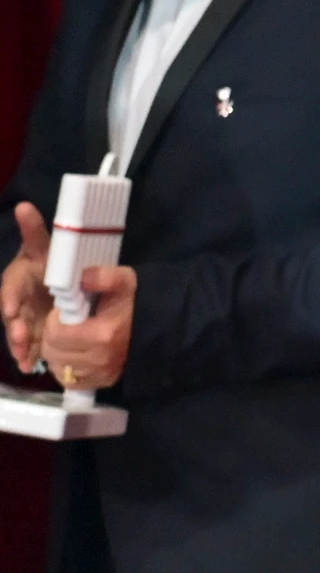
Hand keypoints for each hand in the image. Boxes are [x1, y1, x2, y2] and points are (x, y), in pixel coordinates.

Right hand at [3, 203, 52, 375]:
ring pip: (20, 333)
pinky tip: (29, 366)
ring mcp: (25, 317)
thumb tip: (24, 206)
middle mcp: (17, 301)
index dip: (9, 298)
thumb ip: (34, 230)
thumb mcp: (43, 246)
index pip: (10, 289)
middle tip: (22, 336)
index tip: (10, 309)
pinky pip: (30, 345)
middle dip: (16, 327)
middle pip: (13, 316)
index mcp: (18, 279)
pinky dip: (29, 355)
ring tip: (25, 357)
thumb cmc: (47, 260)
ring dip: (21, 345)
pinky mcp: (34, 330)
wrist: (57, 278)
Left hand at [39, 264, 135, 391]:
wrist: (160, 324)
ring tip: (71, 340)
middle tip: (66, 326)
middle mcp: (101, 359)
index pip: (56, 334)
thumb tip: (79, 278)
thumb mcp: (122, 281)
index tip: (66, 313)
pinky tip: (76, 355)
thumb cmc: (136, 302)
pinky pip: (69, 381)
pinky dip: (67, 369)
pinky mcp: (102, 382)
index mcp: (103, 334)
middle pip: (53, 352)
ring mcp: (102, 373)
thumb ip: (100, 277)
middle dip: (53, 337)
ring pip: (59, 367)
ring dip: (58, 353)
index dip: (55, 320)